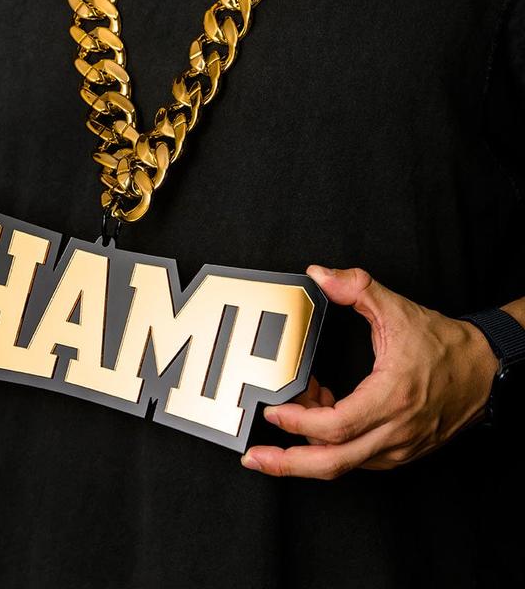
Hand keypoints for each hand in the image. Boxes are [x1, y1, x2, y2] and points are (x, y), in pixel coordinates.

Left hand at [241, 265, 498, 479]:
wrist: (484, 370)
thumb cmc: (443, 345)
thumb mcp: (398, 309)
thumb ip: (356, 287)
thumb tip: (320, 275)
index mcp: (391, 398)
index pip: (337, 426)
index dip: (300, 422)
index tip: (273, 412)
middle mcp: (394, 432)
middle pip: (333, 463)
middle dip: (288, 464)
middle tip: (255, 458)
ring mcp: (397, 447)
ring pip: (343, 463)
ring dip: (307, 443)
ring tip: (288, 413)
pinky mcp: (398, 451)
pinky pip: (356, 456)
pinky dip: (330, 441)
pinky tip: (317, 411)